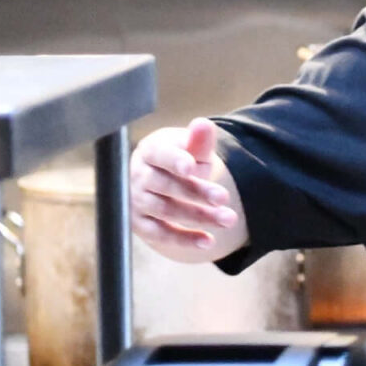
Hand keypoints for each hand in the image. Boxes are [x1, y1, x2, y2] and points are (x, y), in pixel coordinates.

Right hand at [129, 117, 247, 261]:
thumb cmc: (179, 159)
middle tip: (224, 198)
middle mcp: (138, 176)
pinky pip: (161, 234)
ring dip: (198, 217)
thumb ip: (198, 140)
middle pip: (167, 186)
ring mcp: (137, 202)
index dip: (175, 161)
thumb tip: (203, 124)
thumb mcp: (190, 148)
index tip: (193, 168)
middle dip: (197, 192)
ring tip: (228, 219)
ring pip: (166, 211)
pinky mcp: (141, 224)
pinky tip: (208, 241)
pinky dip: (185, 240)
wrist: (162, 178)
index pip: (160, 156)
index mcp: (150, 152)